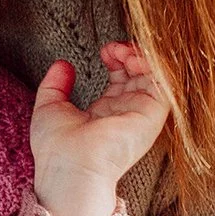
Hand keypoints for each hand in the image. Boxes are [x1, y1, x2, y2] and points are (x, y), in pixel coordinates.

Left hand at [29, 42, 168, 215]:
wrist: (68, 167)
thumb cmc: (56, 147)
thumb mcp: (50, 106)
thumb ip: (56, 84)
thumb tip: (62, 64)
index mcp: (107, 111)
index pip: (122, 76)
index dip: (117, 57)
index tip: (104, 51)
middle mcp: (127, 112)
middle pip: (141, 73)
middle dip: (131, 52)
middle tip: (114, 48)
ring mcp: (141, 114)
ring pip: (156, 76)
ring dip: (143, 56)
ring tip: (123, 52)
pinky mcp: (152, 115)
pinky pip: (165, 84)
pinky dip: (154, 65)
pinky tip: (133, 59)